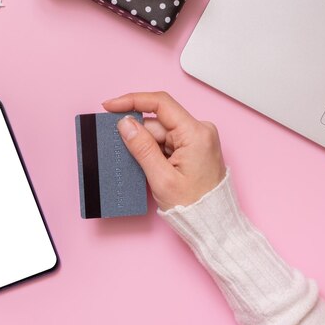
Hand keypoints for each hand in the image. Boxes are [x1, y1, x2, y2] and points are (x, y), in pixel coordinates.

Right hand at [103, 92, 225, 210]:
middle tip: (125, 154)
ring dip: (147, 148)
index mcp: (196, 133)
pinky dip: (154, 151)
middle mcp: (199, 130)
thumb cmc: (195, 206)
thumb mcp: (161, 178)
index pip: (160, 103)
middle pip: (157, 121)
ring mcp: (197, 138)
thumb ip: (142, 147)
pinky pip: (166, 141)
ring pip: (160, 132)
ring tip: (146, 170)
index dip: (132, 101)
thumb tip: (125, 124)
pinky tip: (151, 167)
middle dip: (138, 136)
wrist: (214, 223)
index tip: (110, 106)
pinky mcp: (193, 146)